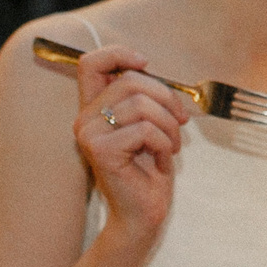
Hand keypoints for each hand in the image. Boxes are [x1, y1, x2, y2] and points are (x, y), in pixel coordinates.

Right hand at [70, 46, 194, 242]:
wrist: (144, 213)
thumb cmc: (149, 169)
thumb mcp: (149, 125)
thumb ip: (144, 96)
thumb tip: (147, 66)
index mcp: (94, 108)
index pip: (91, 63)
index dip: (118, 53)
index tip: (145, 62)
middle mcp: (85, 118)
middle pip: (130, 80)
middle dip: (167, 98)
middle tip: (181, 121)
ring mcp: (89, 134)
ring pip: (142, 105)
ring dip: (170, 125)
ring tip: (171, 145)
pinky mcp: (101, 151)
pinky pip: (145, 130)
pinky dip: (164, 143)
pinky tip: (162, 159)